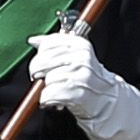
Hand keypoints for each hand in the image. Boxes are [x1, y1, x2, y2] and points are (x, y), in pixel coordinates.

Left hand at [25, 27, 139, 139]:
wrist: (106, 98)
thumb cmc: (88, 76)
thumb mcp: (75, 55)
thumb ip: (54, 46)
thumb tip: (33, 40)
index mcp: (80, 44)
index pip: (48, 43)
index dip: (40, 54)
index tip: (42, 63)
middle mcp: (81, 57)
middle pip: (44, 61)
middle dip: (37, 71)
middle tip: (41, 78)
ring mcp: (80, 74)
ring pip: (47, 79)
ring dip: (46, 88)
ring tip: (55, 89)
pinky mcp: (77, 92)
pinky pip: (49, 94)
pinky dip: (47, 99)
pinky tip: (52, 99)